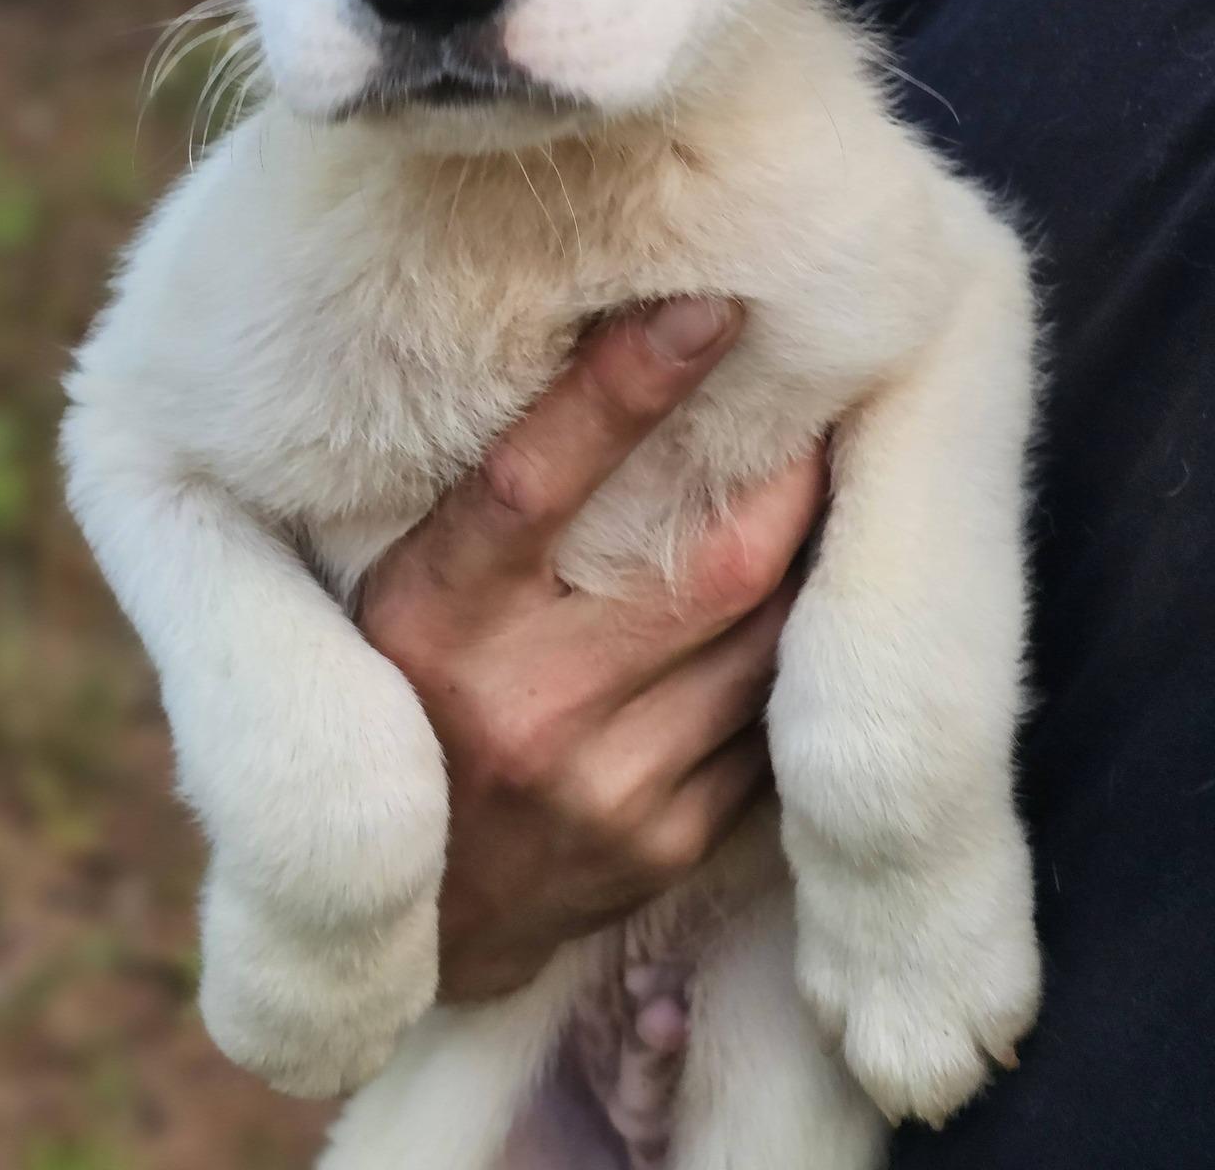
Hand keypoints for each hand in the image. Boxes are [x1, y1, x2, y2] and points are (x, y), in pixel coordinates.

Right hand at [360, 299, 827, 1003]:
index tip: (707, 307)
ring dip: (814, 556)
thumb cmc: (399, 704)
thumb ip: (477, 510)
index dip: (624, 388)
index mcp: (428, 620)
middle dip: (789, 475)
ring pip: (763, 642)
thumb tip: (593, 364)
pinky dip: (795, 652)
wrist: (409, 920)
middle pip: (706, 565)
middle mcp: (517, 704)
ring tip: (837, 482)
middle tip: (826, 399)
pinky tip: (808, 602)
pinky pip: (770, 724)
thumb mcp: (392, 597)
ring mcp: (603, 786)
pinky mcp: (664, 844)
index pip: (534, 483)